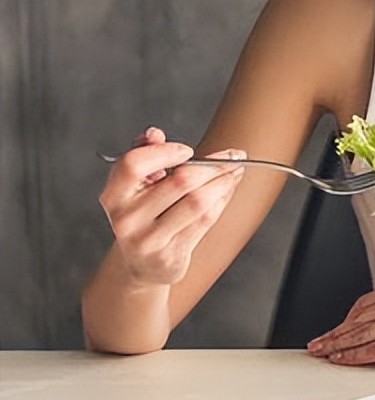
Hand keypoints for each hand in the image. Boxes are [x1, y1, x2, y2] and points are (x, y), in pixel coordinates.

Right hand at [99, 127, 245, 285]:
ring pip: (198, 201)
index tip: (188, 150)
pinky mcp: (171, 255)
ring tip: (236, 171)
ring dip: (224, 182)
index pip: (133, 165)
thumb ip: (145, 156)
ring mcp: (148, 240)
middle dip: (213, 165)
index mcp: (113, 195)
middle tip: (235, 156)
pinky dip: (222, 201)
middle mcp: (126, 219)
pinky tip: (228, 190)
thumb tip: (154, 133)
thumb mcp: (137, 187)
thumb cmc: (144, 216)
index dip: (164, 152)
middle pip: (179, 182)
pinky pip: (205, 220)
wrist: (142, 265)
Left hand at [307, 277, 374, 370]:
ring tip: (324, 354)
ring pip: (363, 334)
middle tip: (318, 344)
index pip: (366, 302)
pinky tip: (343, 360)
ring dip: (339, 345)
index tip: (333, 330)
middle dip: (335, 333)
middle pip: (360, 318)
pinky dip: (355, 356)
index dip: (345, 319)